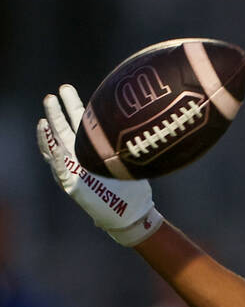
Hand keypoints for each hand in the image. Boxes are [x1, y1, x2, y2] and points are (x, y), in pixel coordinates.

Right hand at [36, 85, 160, 245]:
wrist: (132, 216)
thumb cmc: (132, 190)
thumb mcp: (128, 162)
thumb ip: (124, 146)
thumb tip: (137, 123)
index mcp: (91, 150)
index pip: (77, 125)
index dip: (70, 107)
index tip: (65, 90)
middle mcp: (79, 159)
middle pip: (64, 130)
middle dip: (58, 112)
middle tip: (55, 94)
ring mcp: (73, 172)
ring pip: (56, 147)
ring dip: (49, 131)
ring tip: (44, 116)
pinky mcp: (73, 188)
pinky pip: (60, 170)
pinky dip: (54, 156)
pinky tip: (51, 143)